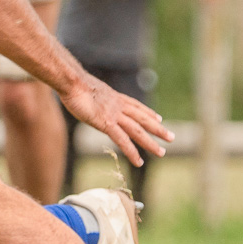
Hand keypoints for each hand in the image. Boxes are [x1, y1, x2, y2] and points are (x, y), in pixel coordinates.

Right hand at [59, 75, 173, 167]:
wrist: (72, 81)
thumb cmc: (72, 83)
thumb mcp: (86, 89)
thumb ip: (91, 95)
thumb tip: (85, 96)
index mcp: (114, 96)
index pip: (136, 106)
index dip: (148, 112)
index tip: (159, 118)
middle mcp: (118, 105)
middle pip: (142, 118)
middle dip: (157, 129)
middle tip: (170, 137)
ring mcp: (114, 115)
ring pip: (138, 131)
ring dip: (150, 142)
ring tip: (162, 152)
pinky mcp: (107, 123)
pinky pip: (123, 140)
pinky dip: (132, 152)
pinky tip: (139, 162)